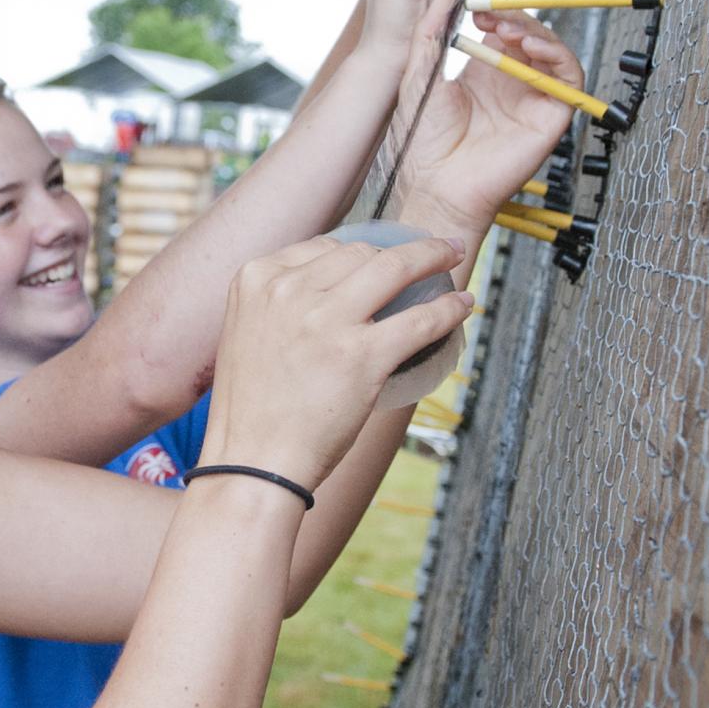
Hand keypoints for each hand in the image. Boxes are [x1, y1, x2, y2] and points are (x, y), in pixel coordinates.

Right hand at [199, 236, 470, 492]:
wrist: (252, 461)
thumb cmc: (251, 408)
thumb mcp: (245, 332)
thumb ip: (277, 304)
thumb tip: (327, 289)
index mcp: (256, 279)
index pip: (321, 246)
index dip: (359, 248)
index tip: (380, 254)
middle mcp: (288, 290)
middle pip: (359, 252)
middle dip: (397, 250)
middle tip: (426, 253)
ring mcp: (326, 320)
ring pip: (394, 268)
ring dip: (431, 257)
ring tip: (451, 257)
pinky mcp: (361, 355)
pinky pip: (419, 319)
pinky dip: (447, 309)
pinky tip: (463, 304)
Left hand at [395, 0, 582, 233]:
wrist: (432, 186)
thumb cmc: (422, 145)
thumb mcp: (419, 76)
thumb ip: (429, 35)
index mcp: (482, 75)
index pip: (502, 29)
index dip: (499, 4)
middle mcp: (511, 85)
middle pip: (529, 34)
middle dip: (513, 13)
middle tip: (491, 5)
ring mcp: (532, 100)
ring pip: (551, 50)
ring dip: (534, 30)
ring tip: (506, 27)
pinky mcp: (551, 117)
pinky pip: (569, 78)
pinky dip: (556, 55)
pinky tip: (530, 46)